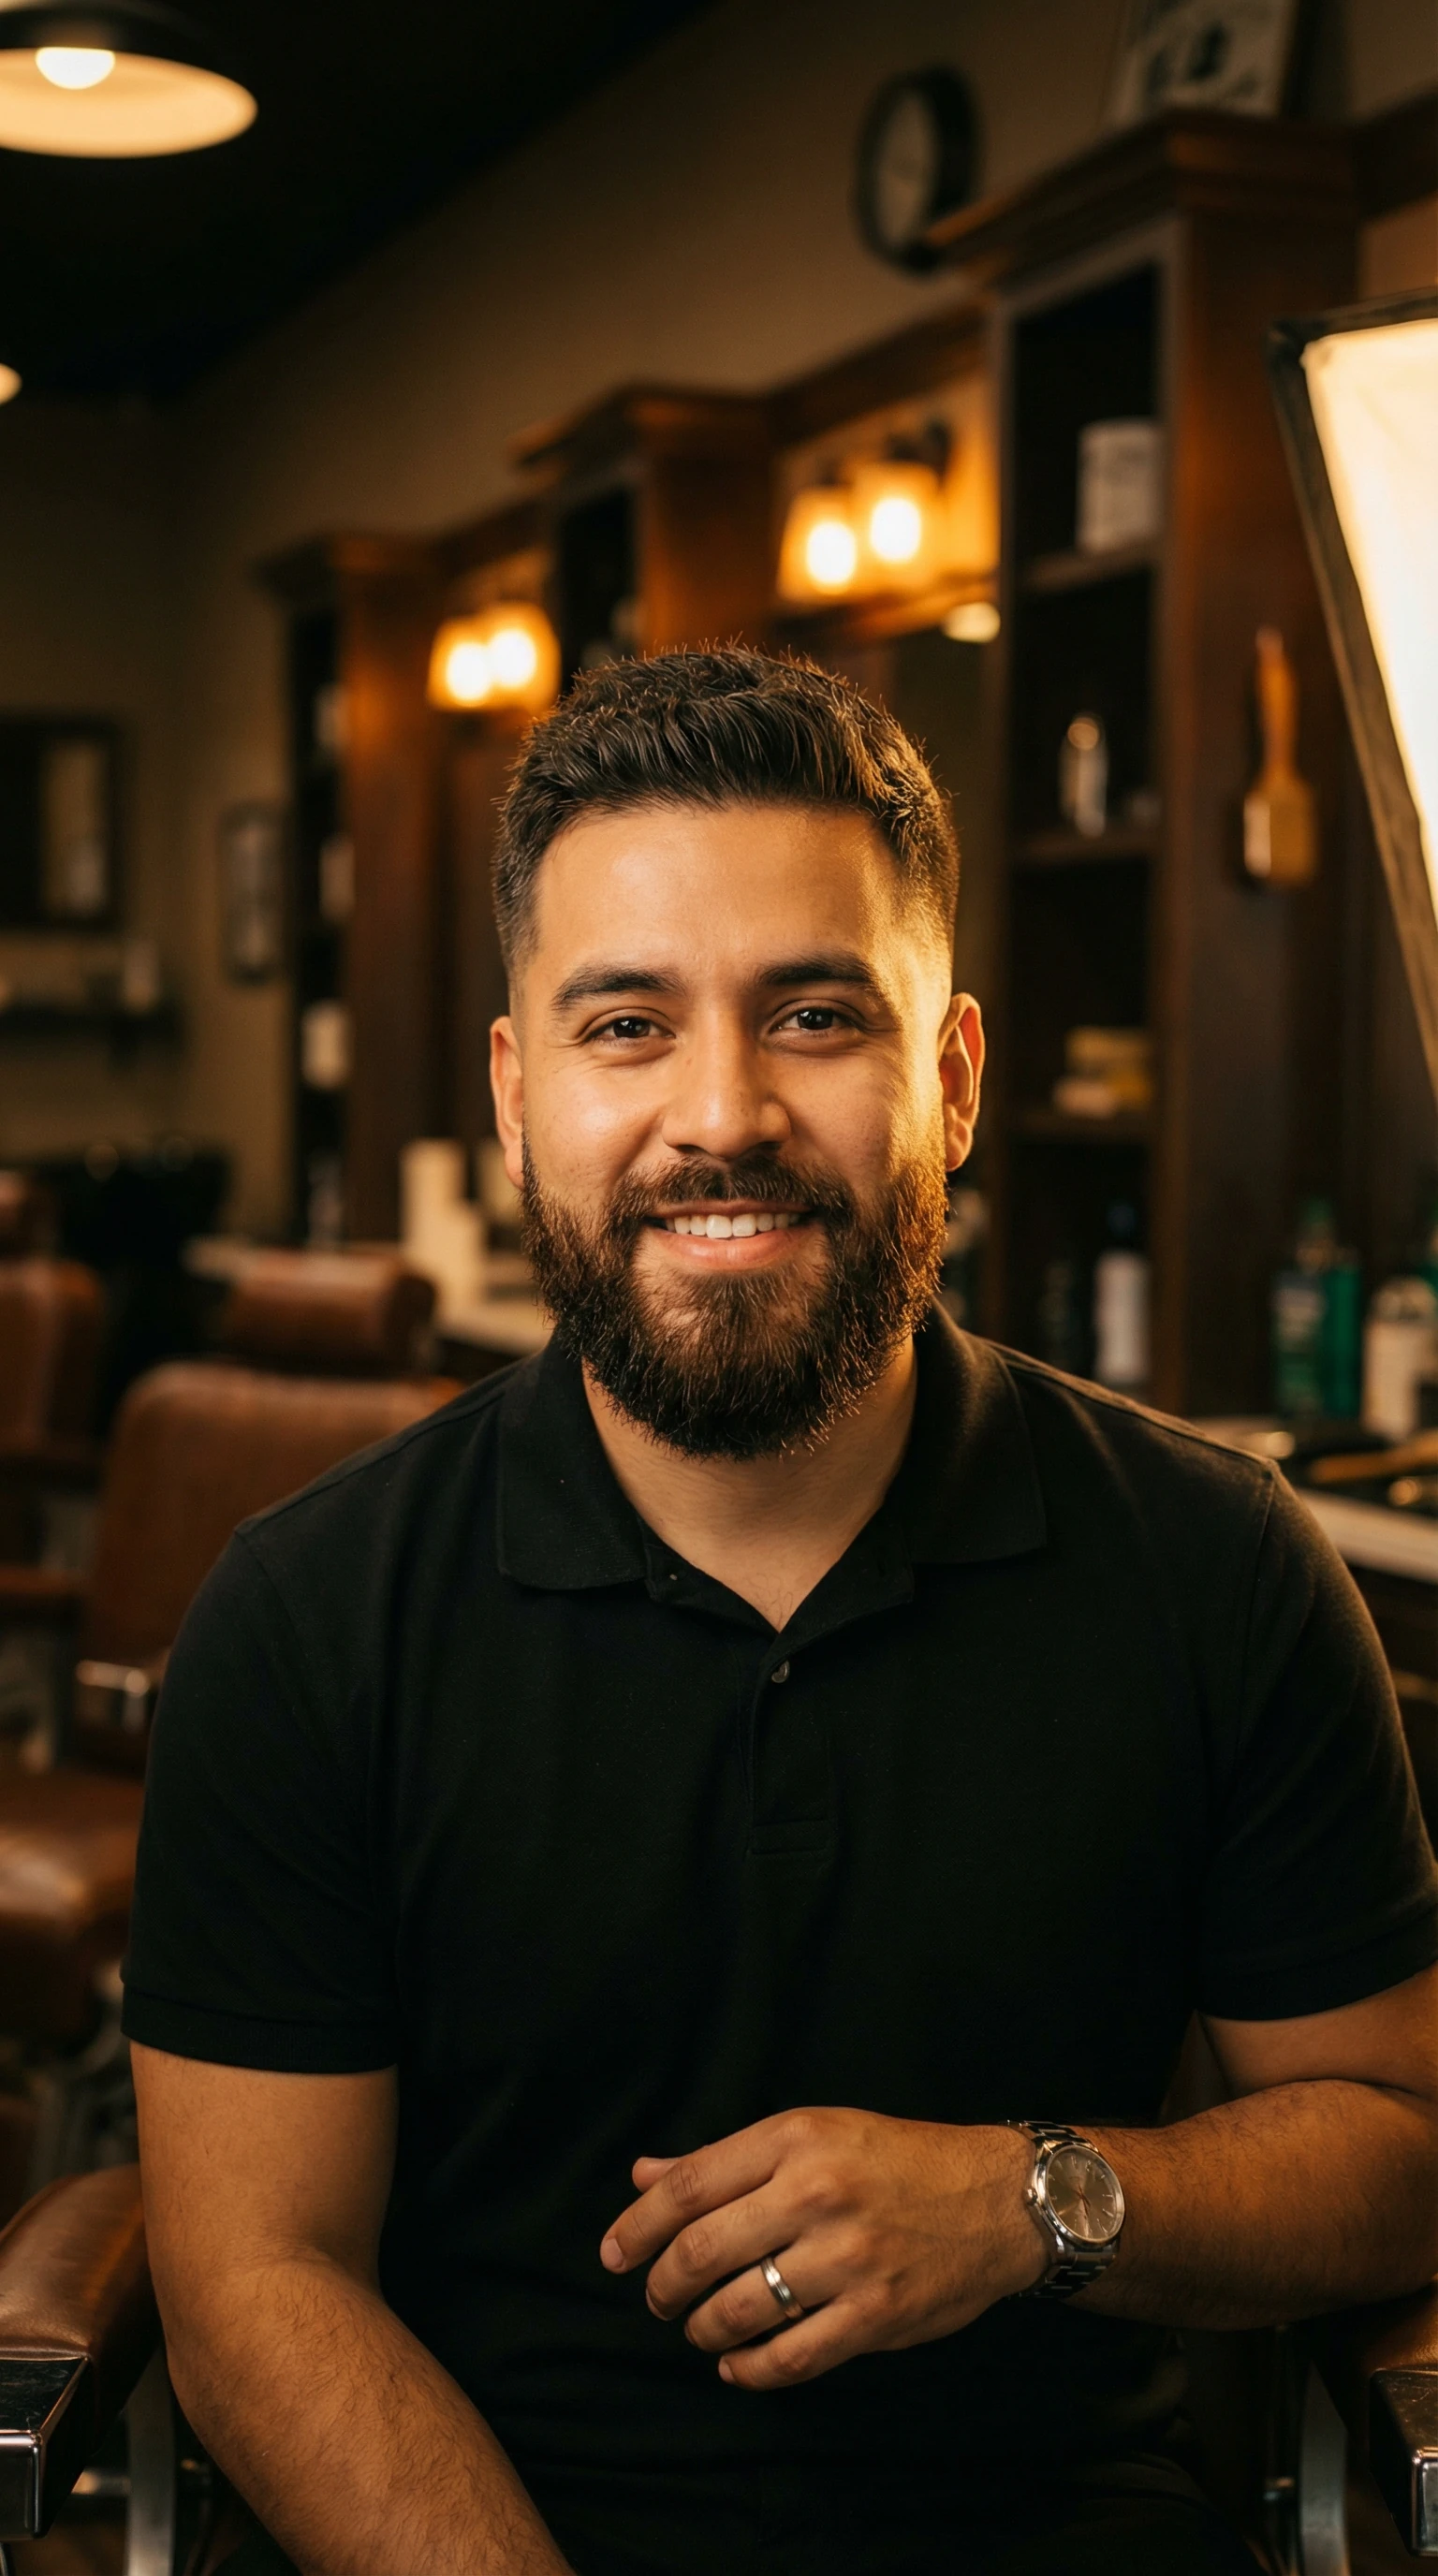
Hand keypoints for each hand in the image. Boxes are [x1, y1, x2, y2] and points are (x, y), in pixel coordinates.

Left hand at [599, 2108, 1042, 2388]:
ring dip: (703, 2329)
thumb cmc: (897, 2160)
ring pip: (739, 2309)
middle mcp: (818, 2194)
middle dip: (663, 2286)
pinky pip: (790, 2357)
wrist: (998, 2200)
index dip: (637, 2226)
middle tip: (657, 2300)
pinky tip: (737, 2366)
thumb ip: (725, 2160)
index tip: (614, 2254)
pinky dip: (750, 2370)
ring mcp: (849, 2258)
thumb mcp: (813, 2134)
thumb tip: (644, 2176)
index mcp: (797, 2139)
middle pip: (702, 2250)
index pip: (689, 2186)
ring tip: (700, 2329)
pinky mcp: (876, 2315)